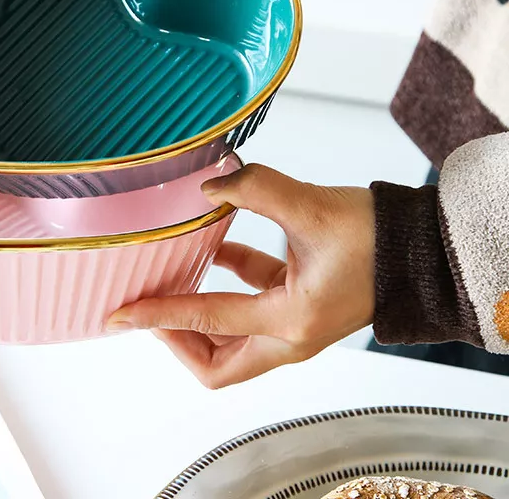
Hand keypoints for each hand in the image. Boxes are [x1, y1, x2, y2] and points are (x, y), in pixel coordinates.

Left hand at [107, 164, 375, 387]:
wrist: (423, 248)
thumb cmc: (379, 238)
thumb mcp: (311, 208)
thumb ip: (255, 189)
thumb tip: (209, 183)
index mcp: (289, 321)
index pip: (206, 322)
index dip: (158, 316)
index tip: (122, 314)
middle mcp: (289, 335)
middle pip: (217, 361)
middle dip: (176, 340)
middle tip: (146, 309)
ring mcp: (294, 323)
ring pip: (231, 338)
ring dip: (198, 315)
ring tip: (168, 281)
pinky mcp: (299, 302)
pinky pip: (250, 301)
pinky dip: (225, 282)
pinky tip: (211, 249)